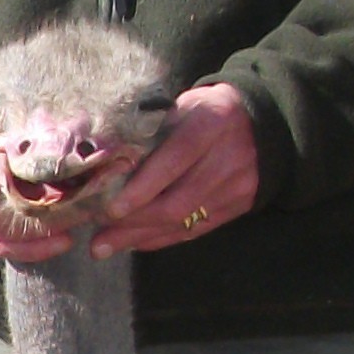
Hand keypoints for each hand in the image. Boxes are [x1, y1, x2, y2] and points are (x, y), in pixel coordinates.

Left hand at [86, 82, 259, 256]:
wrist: (257, 122)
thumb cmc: (202, 112)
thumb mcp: (177, 108)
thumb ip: (145, 133)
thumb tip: (99, 162)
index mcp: (210, 122)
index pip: (175, 159)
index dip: (142, 187)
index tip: (110, 209)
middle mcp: (229, 157)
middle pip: (177, 202)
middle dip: (133, 223)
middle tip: (96, 237)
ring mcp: (237, 186)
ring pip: (184, 222)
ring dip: (140, 237)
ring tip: (105, 246)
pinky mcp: (239, 206)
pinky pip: (195, 231)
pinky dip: (161, 238)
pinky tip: (134, 243)